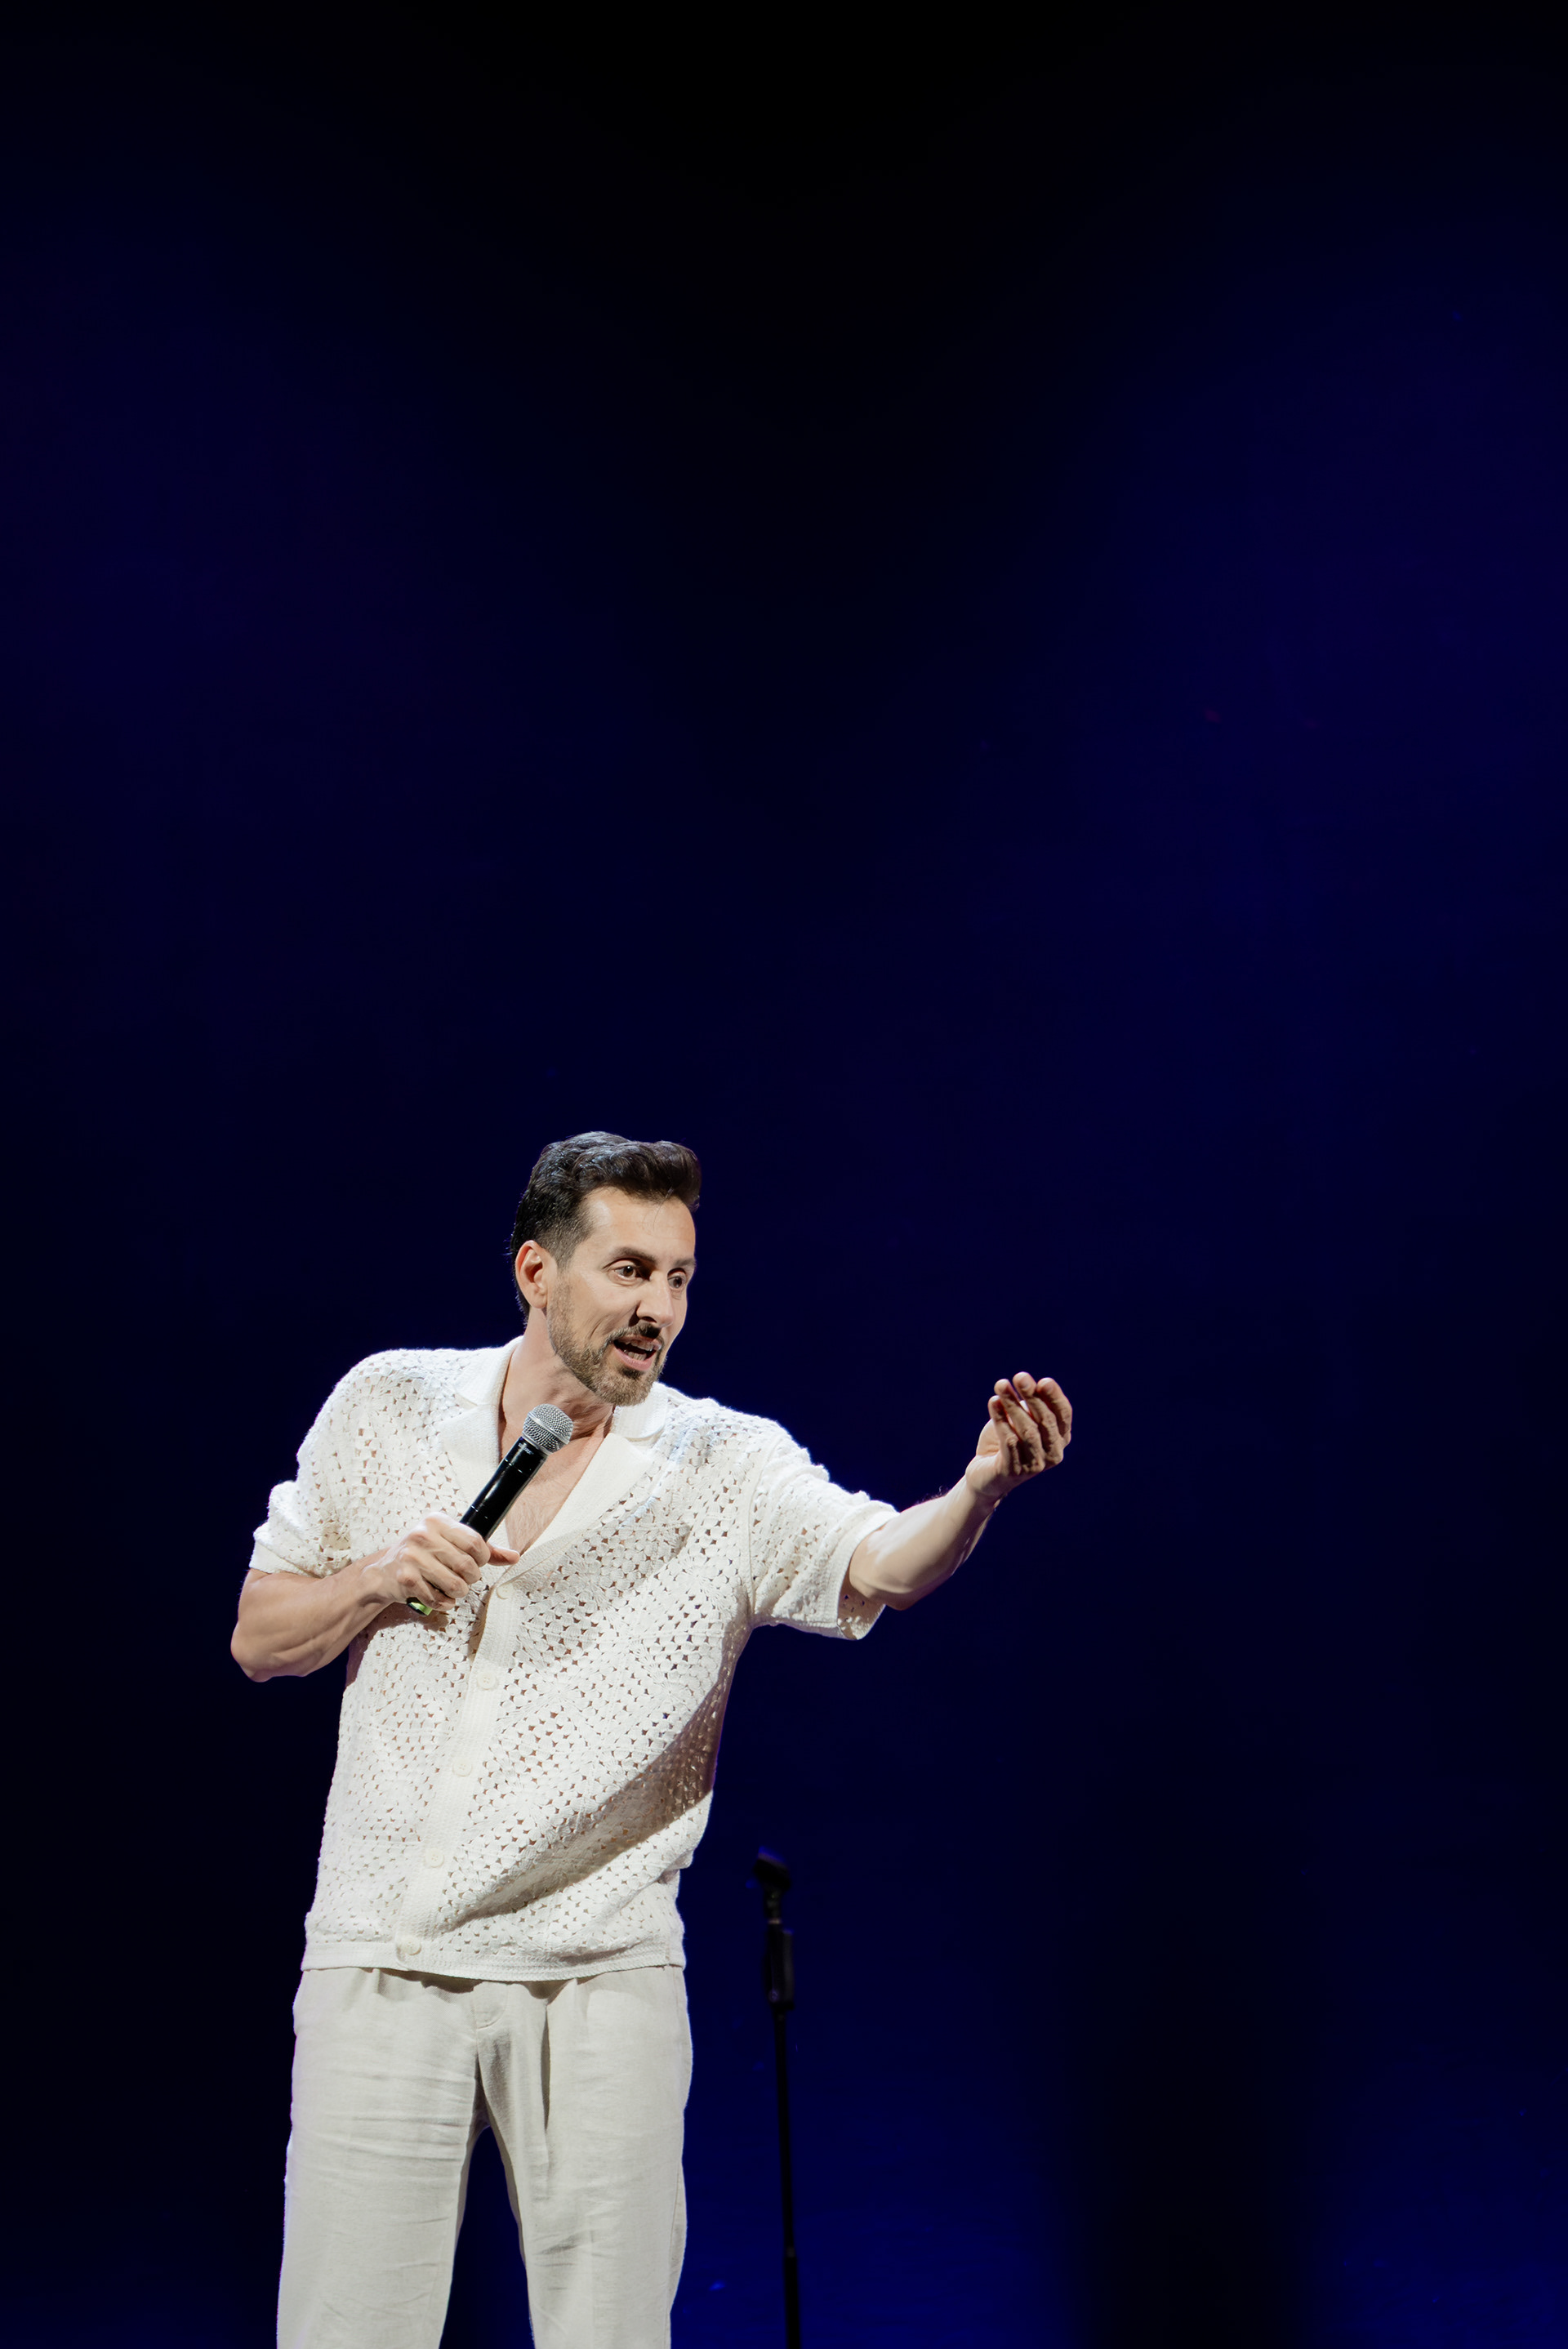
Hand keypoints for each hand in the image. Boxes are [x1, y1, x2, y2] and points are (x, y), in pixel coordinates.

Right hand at [364, 1515, 519, 1617]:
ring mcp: (412, 1556)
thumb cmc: (422, 1555)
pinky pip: (437, 1599)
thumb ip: (483, 1549)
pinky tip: (436, 1595)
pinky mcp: (405, 1578)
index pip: (474, 1541)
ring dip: (457, 1593)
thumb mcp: (449, 1543)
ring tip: (449, 1587)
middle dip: (470, 1579)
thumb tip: (514, 1556)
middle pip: (467, 1566)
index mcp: (437, 1521)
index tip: (477, 1563)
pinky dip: (442, 1603)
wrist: (384, 1571)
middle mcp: (423, 1535)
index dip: (482, 1558)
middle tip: (462, 1578)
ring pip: (455, 1585)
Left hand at [965, 1373, 1071, 1502]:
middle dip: (1033, 1397)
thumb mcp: (1020, 1418)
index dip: (1055, 1397)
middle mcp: (1053, 1454)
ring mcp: (1035, 1465)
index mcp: (1060, 1438)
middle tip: (1020, 1377)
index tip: (1042, 1381)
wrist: (984, 1473)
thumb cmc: (1006, 1440)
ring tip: (1001, 1385)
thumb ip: (1029, 1405)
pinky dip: (1000, 1419)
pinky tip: (993, 1402)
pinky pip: (1009, 1442)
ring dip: (1013, 1404)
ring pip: (1028, 1430)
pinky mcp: (1014, 1471)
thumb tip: (1031, 1384)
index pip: (1064, 1414)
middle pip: (1046, 1421)